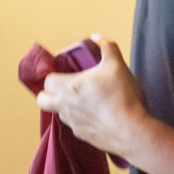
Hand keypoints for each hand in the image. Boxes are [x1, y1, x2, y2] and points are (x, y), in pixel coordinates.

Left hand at [36, 38, 150, 160]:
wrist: (130, 131)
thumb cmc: (121, 96)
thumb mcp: (117, 65)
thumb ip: (106, 47)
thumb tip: (96, 37)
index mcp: (69, 87)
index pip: (47, 80)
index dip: (52, 75)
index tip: (61, 71)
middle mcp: (65, 106)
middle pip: (42, 100)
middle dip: (48, 93)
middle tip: (64, 87)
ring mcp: (73, 124)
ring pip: (59, 113)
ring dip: (64, 105)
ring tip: (83, 100)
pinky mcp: (83, 136)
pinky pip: (74, 125)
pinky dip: (80, 119)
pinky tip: (96, 115)